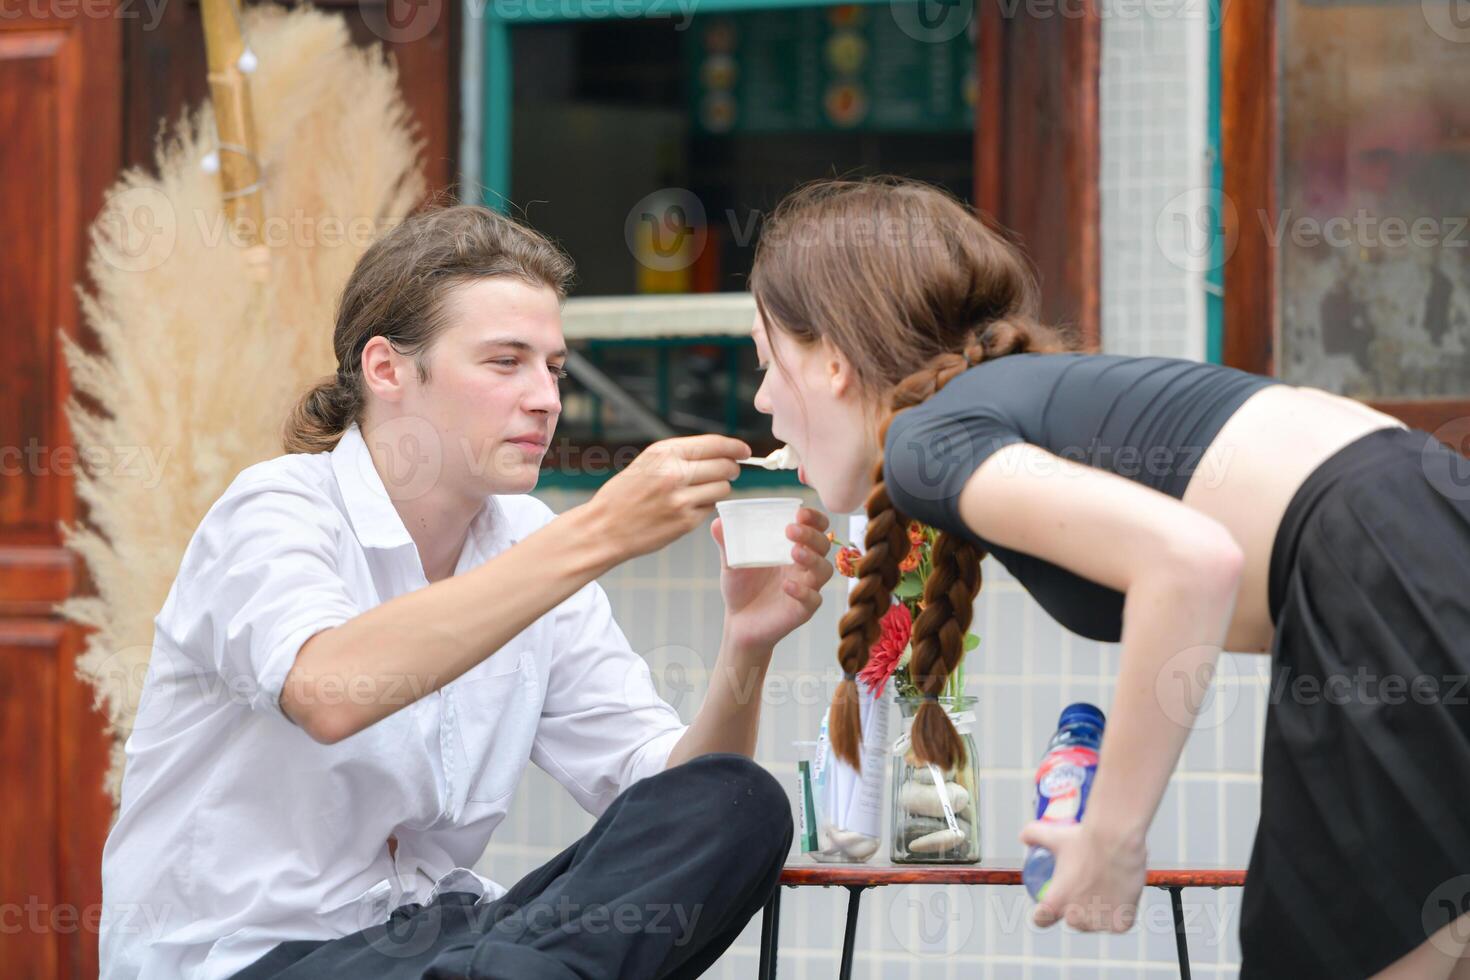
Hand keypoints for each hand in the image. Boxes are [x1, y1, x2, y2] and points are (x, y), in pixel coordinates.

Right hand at [587, 435, 747, 563]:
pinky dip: (704, 506)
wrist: (603, 527)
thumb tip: (720, 451)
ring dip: (719, 488)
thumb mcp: (647, 462)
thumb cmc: (624, 494)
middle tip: (730, 471)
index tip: (745, 451)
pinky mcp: (685, 521)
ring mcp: (681, 499)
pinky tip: (687, 507)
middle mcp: (674, 473)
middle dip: (732, 468)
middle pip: (725, 466)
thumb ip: (680, 455)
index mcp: (664, 453)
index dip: (735, 447)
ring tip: (701, 491)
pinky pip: (710, 508)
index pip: (714, 444)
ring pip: (723, 488)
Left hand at [713, 507, 832, 650]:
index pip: (815, 527)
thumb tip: (717, 522)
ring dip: (812, 558)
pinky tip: (786, 585)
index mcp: (792, 548)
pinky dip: (803, 591)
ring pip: (824, 570)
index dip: (813, 518)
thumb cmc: (741, 587)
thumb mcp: (731, 563)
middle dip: (811, 535)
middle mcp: (804, 566)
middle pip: (823, 545)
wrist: (738, 623)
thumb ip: (728, 543)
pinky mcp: (803, 609)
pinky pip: (813, 599)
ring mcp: (807, 587)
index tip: (800, 512)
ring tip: (794, 552)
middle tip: (790, 530)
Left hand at [1020, 820, 1146, 931]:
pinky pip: (1118, 922)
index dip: (1044, 914)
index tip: (1049, 906)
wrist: (1118, 840)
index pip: (1041, 920)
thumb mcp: (1054, 835)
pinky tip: (1120, 899)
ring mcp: (1099, 924)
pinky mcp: (1121, 925)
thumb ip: (1034, 834)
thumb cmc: (1085, 838)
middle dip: (1077, 910)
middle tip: (1085, 889)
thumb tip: (1024, 837)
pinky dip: (1120, 914)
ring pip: (1096, 923)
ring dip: (1098, 914)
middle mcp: (1076, 918)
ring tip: (1103, 891)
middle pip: (1073, 921)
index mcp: (1054, 903)